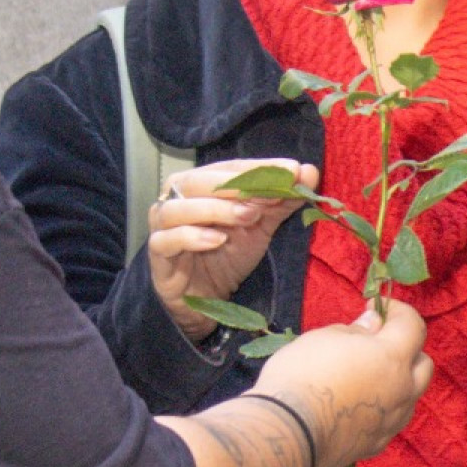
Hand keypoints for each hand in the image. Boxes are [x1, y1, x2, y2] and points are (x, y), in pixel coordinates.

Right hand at [147, 159, 319, 341]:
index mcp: (201, 184)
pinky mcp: (157, 253)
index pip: (229, 167)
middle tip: (269, 196)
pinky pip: (166, 240)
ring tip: (249, 216)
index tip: (294, 170)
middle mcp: (177, 198)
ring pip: (179, 208)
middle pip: (199, 181)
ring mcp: (163, 226)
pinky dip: (192, 236)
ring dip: (216, 209)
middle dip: (237, 185)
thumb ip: (282, 200)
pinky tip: (217, 240)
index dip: (261, 167)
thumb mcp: (260, 225)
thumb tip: (310, 172)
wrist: (205, 298)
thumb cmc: (226, 254)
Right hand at [254, 300, 432, 466]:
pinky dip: (383, 406)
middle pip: (422, 364)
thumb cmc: (301, 376)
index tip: (373, 307)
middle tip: (375, 343)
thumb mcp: (324, 338)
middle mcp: (402, 391)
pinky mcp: (376, 445)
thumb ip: (356, 330)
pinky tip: (358, 403)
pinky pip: (391, 419)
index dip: (396, 310)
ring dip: (398, 380)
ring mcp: (392, 422)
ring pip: (410, 395)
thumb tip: (373, 324)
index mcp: (393, 358)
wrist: (285, 434)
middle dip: (406, 348)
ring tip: (366, 375)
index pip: (414, 325)